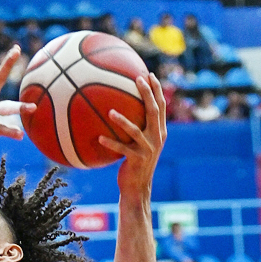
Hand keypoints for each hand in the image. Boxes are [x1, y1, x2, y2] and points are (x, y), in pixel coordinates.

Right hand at [0, 45, 35, 154]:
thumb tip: (11, 120)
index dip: (7, 63)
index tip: (16, 48)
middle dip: (7, 65)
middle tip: (17, 50)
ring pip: (5, 108)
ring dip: (20, 108)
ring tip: (33, 108)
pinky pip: (0, 129)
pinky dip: (11, 132)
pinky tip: (20, 135)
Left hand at [98, 73, 167, 192]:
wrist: (138, 187)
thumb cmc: (134, 163)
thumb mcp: (139, 144)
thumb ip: (136, 128)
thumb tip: (118, 108)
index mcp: (160, 132)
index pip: (161, 106)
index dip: (157, 90)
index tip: (150, 74)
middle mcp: (157, 138)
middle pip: (154, 111)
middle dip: (147, 94)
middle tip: (137, 79)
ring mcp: (148, 149)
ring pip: (136, 131)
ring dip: (123, 121)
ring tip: (110, 112)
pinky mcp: (137, 160)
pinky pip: (122, 149)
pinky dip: (110, 143)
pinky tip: (99, 138)